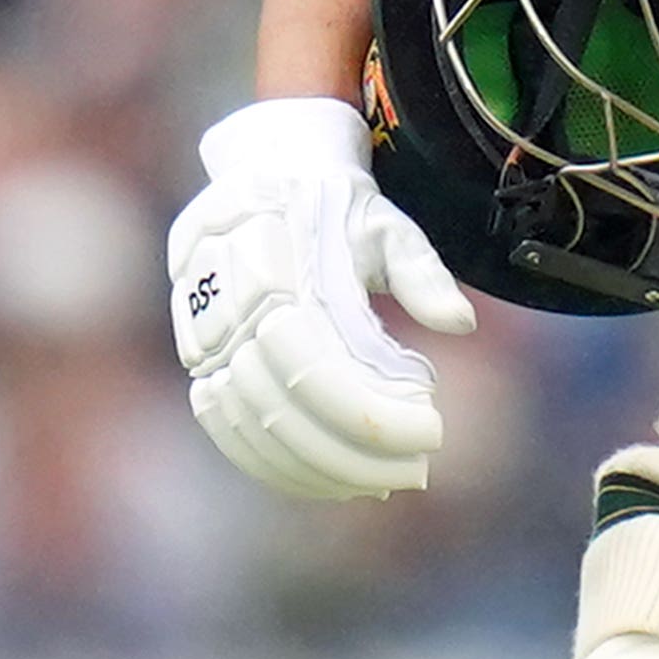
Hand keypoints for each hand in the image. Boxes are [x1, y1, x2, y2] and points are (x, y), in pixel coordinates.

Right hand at [166, 96, 476, 498]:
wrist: (267, 174)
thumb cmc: (340, 207)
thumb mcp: (389, 224)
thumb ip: (422, 272)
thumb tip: (463, 323)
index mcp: (273, 260)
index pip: (314, 363)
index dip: (366, 410)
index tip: (430, 432)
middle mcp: (222, 302)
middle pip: (279, 401)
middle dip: (348, 449)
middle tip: (415, 472)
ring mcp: (198, 332)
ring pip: (247, 421)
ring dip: (311, 465)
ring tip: (377, 484)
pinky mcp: (195, 356)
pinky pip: (223, 422)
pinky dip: (270, 459)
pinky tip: (322, 479)